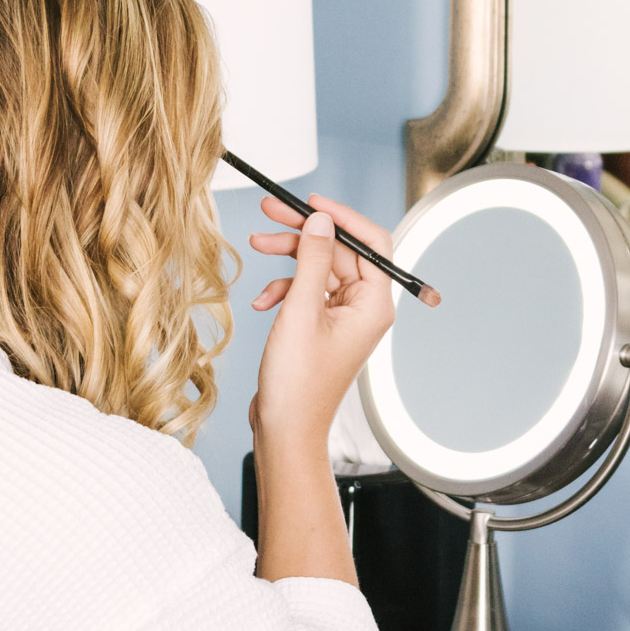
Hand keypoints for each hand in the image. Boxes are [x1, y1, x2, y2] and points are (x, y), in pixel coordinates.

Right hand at [248, 194, 394, 455]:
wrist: (285, 428)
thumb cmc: (298, 383)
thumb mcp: (301, 310)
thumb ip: (312, 259)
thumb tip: (321, 220)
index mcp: (373, 304)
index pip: (371, 242)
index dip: (341, 217)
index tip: (311, 202)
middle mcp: (364, 308)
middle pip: (338, 251)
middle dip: (303, 232)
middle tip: (270, 211)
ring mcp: (343, 317)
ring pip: (318, 267)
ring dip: (287, 257)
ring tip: (256, 244)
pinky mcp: (322, 326)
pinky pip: (307, 290)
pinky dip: (284, 288)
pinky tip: (262, 301)